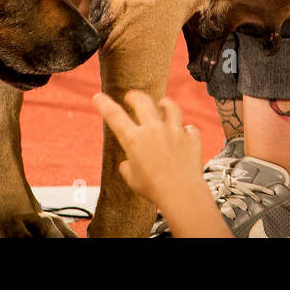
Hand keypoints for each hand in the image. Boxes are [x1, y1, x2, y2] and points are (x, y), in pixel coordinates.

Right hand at [93, 91, 203, 205]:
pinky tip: (185, 132)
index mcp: (134, 139)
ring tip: (163, 103)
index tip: (98, 97)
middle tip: (131, 96)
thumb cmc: (154, 189)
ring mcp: (174, 131)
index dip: (104, 104)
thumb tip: (126, 165)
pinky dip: (187, 130)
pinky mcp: (191, 137)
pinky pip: (189, 129)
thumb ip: (127, 168)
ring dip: (165, 103)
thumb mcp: (133, 180)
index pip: (114, 115)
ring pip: (170, 107)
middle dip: (134, 96)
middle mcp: (154, 130)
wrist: (181, 193)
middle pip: (142, 101)